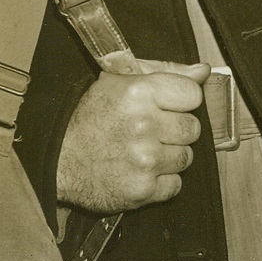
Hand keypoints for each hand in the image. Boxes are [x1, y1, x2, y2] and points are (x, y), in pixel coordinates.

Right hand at [56, 52, 209, 213]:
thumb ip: (166, 70)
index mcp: (140, 92)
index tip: (168, 105)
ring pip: (186, 157)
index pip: (193, 95)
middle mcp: (144, 125)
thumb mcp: (120, 80)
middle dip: (176, 129)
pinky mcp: (142, 190)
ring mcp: (144, 160)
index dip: (182, 101)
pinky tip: (142, 171)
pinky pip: (175, 185)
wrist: (58, 158)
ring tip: (144, 150)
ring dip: (170, 156)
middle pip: (193, 128)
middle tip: (153, 130)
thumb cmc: (90, 117)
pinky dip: (162, 182)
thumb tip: (203, 71)